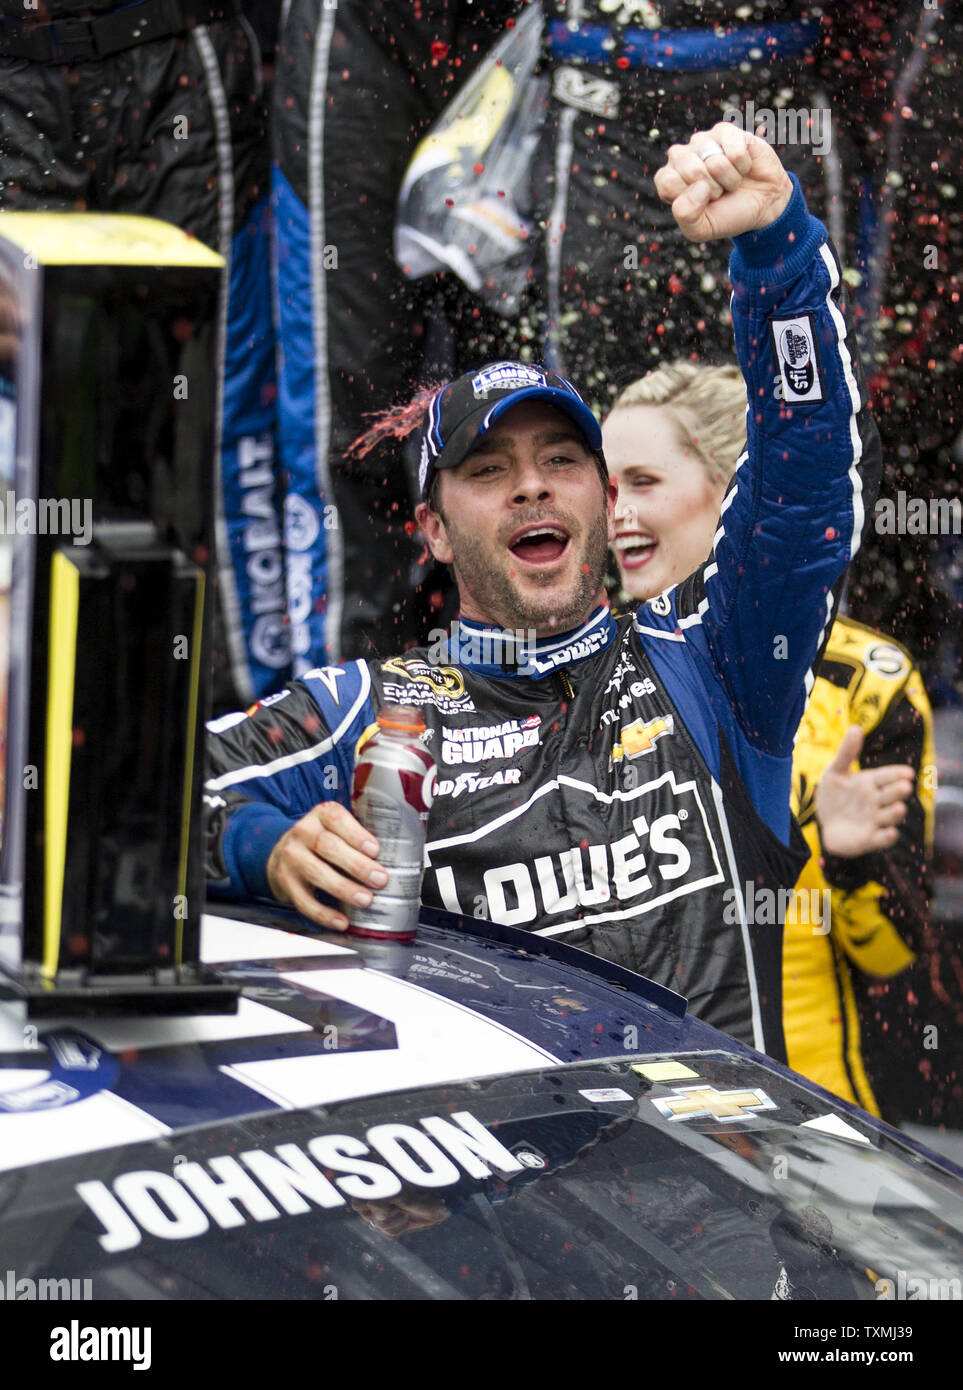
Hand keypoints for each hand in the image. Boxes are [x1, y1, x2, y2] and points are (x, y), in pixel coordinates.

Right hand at [265, 800, 387, 929]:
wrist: (280, 852)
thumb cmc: (320, 841)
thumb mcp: (335, 828)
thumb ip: (358, 835)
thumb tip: (397, 857)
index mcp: (320, 815)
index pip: (336, 819)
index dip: (356, 834)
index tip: (375, 850)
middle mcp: (302, 832)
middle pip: (328, 847)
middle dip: (357, 865)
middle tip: (380, 879)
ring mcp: (291, 858)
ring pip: (317, 873)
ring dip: (344, 889)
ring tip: (366, 900)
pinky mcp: (285, 883)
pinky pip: (304, 900)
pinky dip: (324, 914)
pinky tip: (341, 921)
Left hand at [654, 122, 792, 241]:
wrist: (761, 204)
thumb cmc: (727, 215)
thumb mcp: (701, 229)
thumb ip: (686, 216)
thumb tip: (699, 186)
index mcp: (669, 179)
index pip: (668, 183)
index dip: (690, 198)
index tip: (702, 203)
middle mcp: (682, 156)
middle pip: (691, 170)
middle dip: (712, 189)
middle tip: (719, 192)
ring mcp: (703, 140)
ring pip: (715, 161)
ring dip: (729, 179)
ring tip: (731, 181)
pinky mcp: (726, 131)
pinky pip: (735, 152)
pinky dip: (743, 166)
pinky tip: (743, 166)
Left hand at [814, 725, 915, 857]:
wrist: (824, 822)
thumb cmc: (834, 795)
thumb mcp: (835, 771)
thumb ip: (846, 752)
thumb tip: (856, 728)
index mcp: (871, 782)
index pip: (888, 776)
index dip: (898, 774)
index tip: (907, 773)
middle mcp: (877, 801)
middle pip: (892, 795)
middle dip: (898, 791)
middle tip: (905, 786)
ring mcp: (875, 820)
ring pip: (890, 816)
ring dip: (895, 813)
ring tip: (899, 808)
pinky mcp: (869, 839)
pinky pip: (881, 839)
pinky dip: (887, 837)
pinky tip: (889, 832)